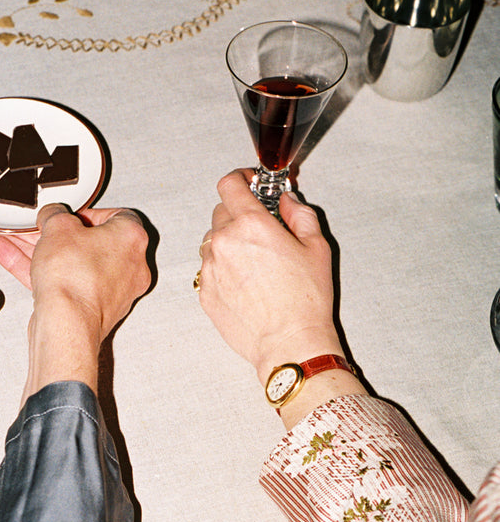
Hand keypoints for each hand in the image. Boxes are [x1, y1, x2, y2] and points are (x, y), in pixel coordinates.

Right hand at [0, 204, 150, 397]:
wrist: (66, 323)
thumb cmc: (75, 279)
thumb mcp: (58, 227)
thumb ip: (55, 214)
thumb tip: (53, 215)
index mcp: (132, 239)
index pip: (115, 215)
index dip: (86, 212)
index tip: (68, 214)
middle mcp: (130, 267)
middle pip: (90, 243)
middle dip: (58, 235)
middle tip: (39, 229)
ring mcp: (113, 292)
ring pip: (74, 265)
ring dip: (44, 252)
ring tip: (17, 241)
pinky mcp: (93, 310)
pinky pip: (67, 284)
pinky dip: (44, 273)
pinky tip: (16, 260)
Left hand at [197, 170, 343, 383]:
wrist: (288, 342)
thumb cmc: (305, 300)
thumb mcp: (316, 247)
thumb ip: (299, 214)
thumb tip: (287, 201)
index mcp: (251, 224)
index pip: (229, 184)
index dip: (240, 179)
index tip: (250, 184)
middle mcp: (224, 242)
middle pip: (221, 212)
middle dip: (239, 214)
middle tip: (261, 230)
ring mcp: (209, 268)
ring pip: (213, 242)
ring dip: (229, 243)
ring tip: (254, 264)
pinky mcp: (204, 292)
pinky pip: (208, 269)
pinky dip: (223, 269)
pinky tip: (246, 284)